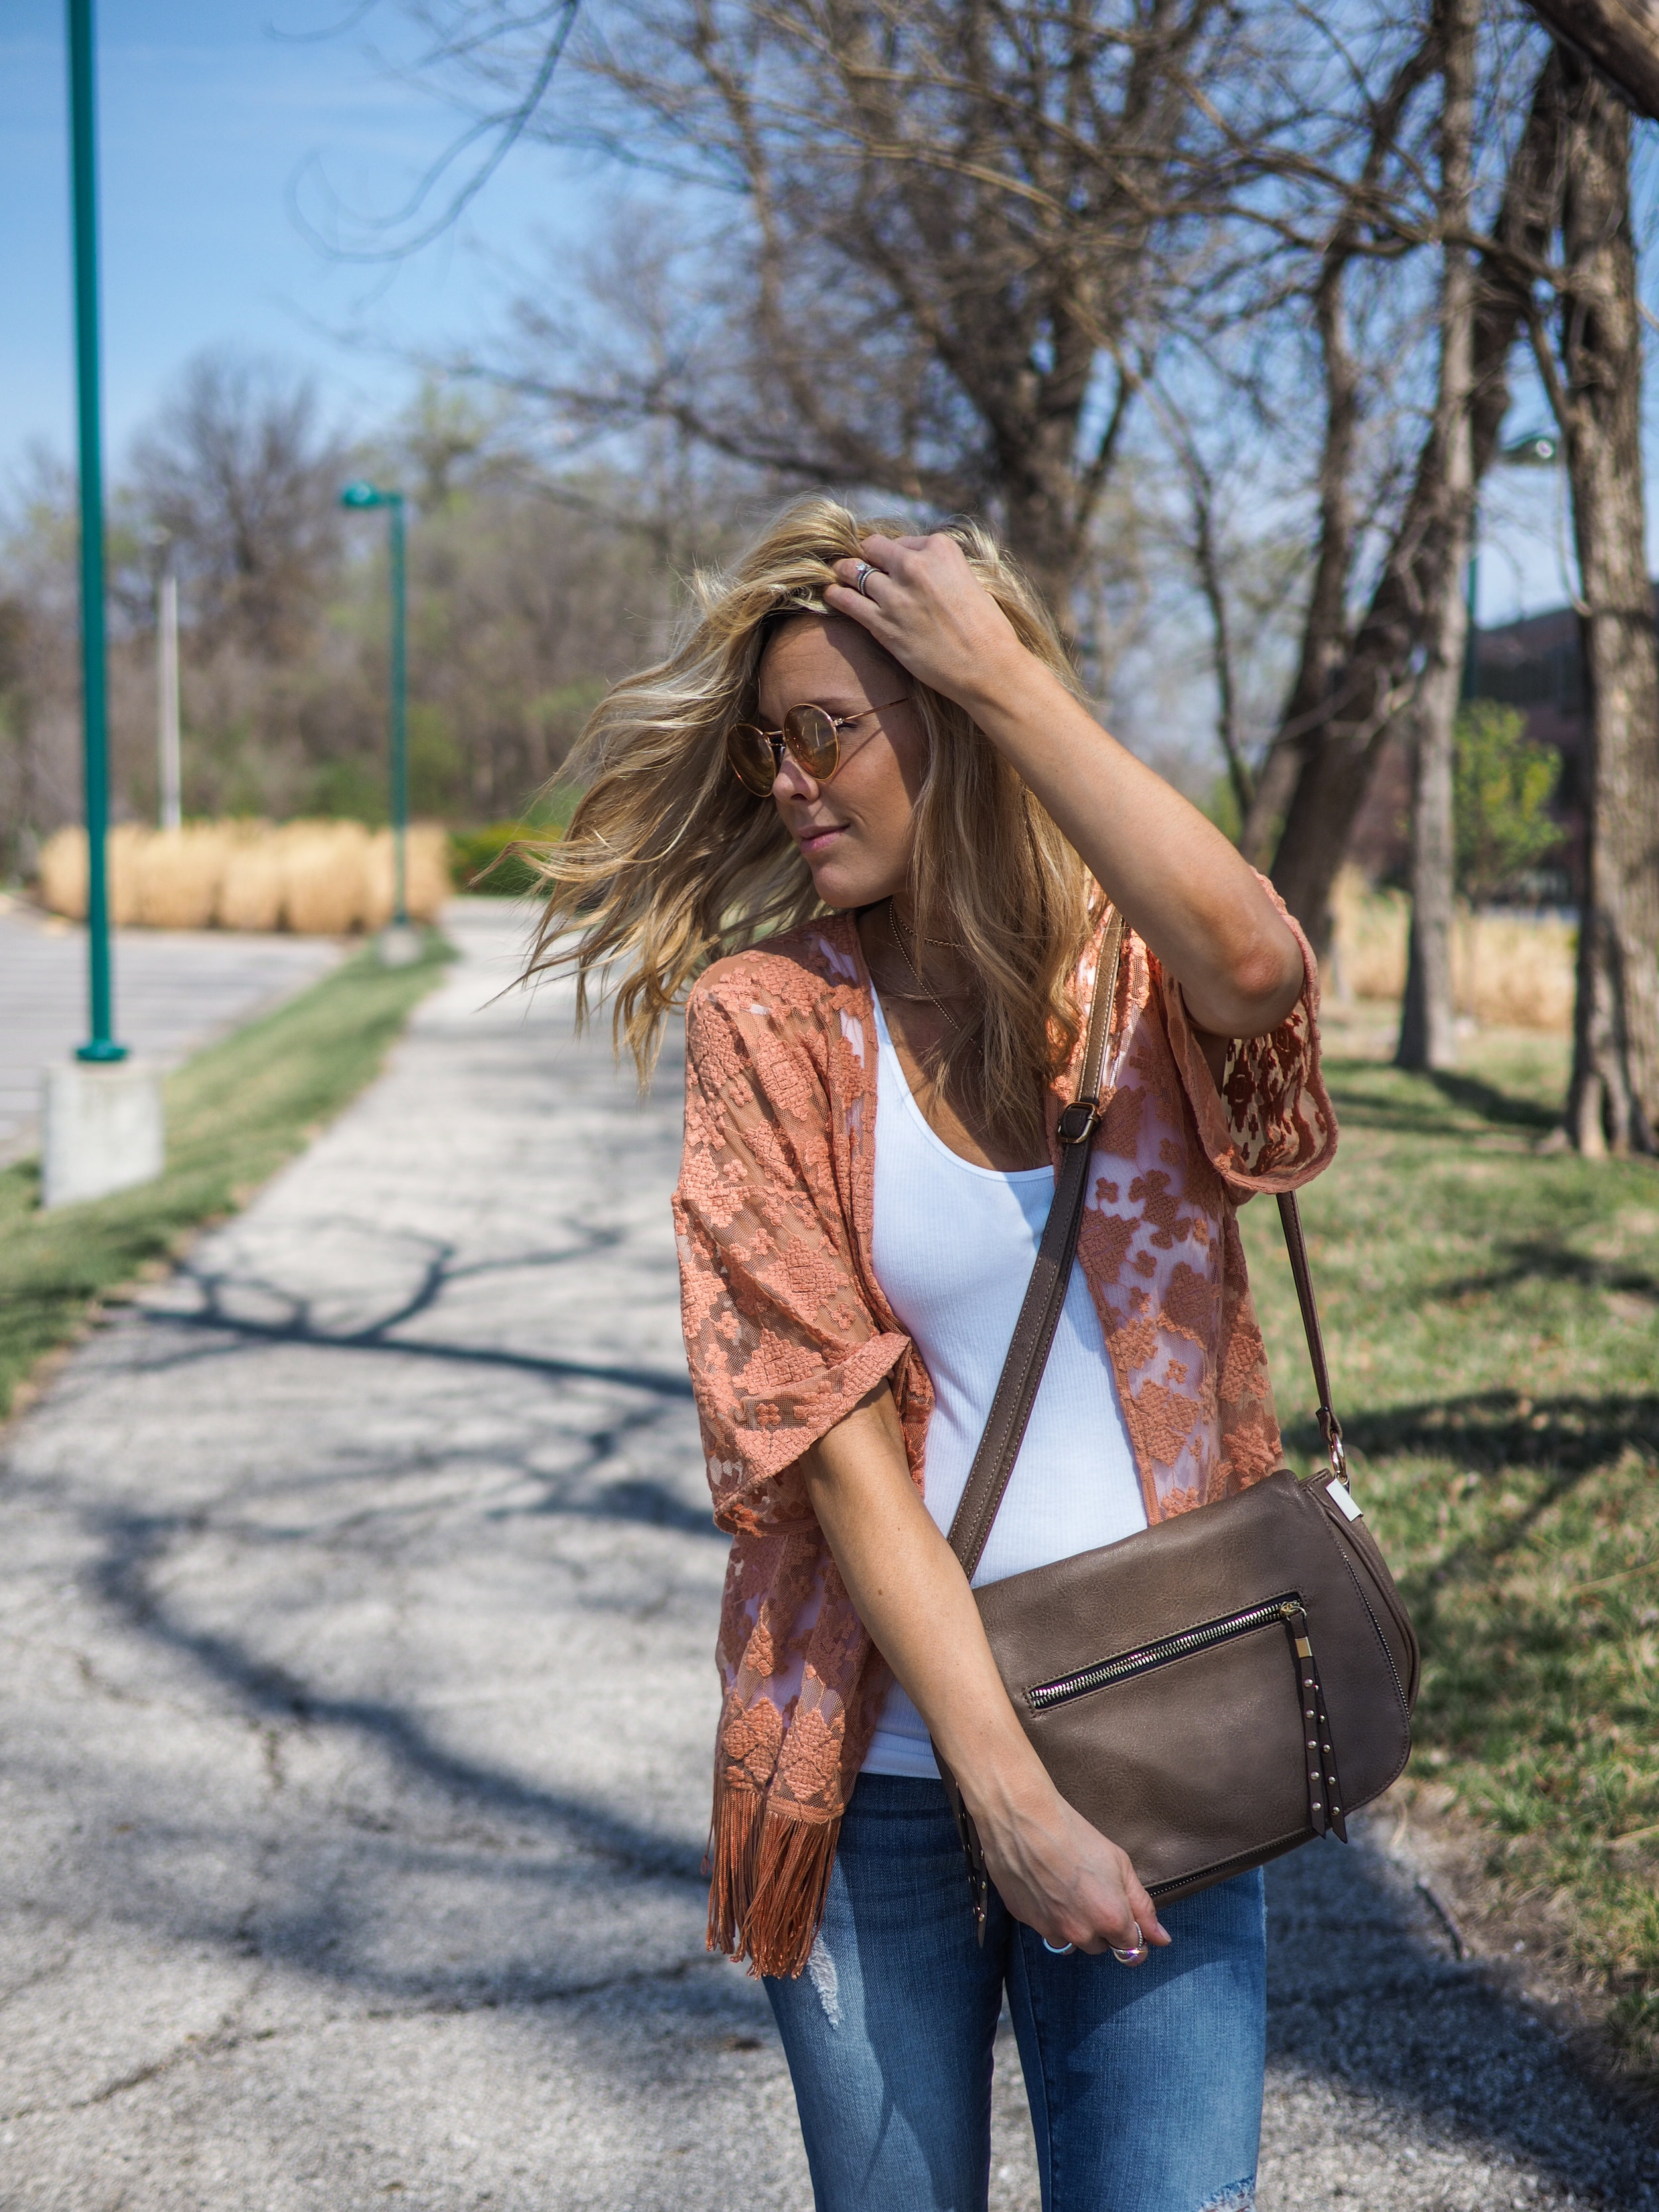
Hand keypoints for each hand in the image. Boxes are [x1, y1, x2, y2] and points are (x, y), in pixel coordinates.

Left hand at [825, 533, 1034, 714]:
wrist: (987, 666)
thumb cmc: (985, 628)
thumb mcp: (966, 580)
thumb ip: (938, 569)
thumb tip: (911, 566)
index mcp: (940, 549)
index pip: (901, 541)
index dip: (895, 554)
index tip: (892, 564)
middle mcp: (915, 566)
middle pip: (872, 548)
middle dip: (867, 556)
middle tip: (861, 565)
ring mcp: (896, 595)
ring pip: (854, 571)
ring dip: (846, 573)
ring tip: (840, 576)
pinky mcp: (883, 624)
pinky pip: (847, 601)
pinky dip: (836, 595)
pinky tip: (831, 593)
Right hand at [973, 1770, 1171, 1960]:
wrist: (1025, 1818)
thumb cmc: (1076, 1835)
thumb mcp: (1120, 1864)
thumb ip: (1143, 1907)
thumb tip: (1161, 1940)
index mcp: (1111, 1920)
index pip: (1130, 1947)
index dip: (1128, 1928)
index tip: (1121, 1911)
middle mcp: (1081, 1933)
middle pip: (1100, 1946)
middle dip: (1100, 1927)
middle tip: (1091, 1891)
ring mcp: (1051, 1929)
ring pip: (1070, 1942)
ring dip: (1073, 1925)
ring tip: (1066, 1889)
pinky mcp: (1025, 1920)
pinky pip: (1045, 1929)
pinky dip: (1049, 1916)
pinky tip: (1045, 1887)